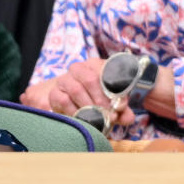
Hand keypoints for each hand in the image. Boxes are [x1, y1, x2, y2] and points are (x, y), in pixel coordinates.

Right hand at [20, 58, 136, 126]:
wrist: (71, 100)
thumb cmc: (97, 98)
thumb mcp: (112, 102)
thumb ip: (122, 110)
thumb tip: (128, 118)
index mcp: (97, 65)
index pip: (108, 71)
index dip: (116, 89)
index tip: (121, 106)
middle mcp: (79, 68)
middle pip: (91, 79)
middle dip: (102, 100)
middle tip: (109, 115)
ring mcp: (64, 79)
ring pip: (76, 90)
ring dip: (89, 107)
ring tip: (98, 118)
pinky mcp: (54, 92)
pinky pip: (64, 101)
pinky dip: (75, 112)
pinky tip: (83, 118)